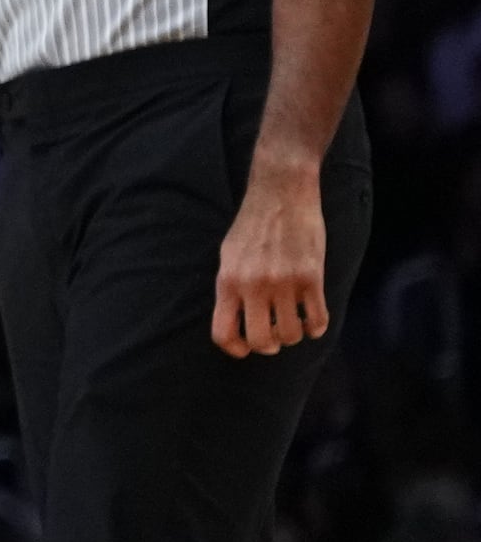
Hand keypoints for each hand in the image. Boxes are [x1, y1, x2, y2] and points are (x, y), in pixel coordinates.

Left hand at [214, 165, 331, 357]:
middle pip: (261, 341)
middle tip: (275, 337)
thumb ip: (231, 287)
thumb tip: (235, 319)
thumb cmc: (252, 224)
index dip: (235, 348)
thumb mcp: (228, 255)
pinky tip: (313, 320)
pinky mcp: (312, 277)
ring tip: (294, 322)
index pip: (223, 333)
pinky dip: (317, 327)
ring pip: (292, 334)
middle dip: (269, 346)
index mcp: (228, 282)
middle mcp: (253, 286)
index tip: (245, 347)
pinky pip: (317, 319)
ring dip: (295, 335)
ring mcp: (284, 283)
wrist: (281, 193)